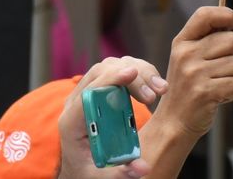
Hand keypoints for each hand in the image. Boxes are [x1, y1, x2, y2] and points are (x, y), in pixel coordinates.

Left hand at [57, 56, 169, 177]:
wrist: (82, 166)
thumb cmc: (90, 171)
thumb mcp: (102, 177)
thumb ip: (121, 173)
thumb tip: (143, 168)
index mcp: (72, 122)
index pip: (87, 92)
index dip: (108, 79)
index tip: (131, 74)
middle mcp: (78, 102)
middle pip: (102, 72)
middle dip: (132, 77)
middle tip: (155, 94)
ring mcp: (91, 92)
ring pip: (113, 65)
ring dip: (140, 72)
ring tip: (161, 90)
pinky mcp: (103, 88)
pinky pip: (120, 69)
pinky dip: (141, 73)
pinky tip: (155, 87)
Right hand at [149, 6, 232, 140]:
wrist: (173, 122)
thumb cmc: (187, 87)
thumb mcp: (187, 58)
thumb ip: (207, 39)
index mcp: (181, 43)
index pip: (205, 15)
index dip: (227, 14)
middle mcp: (186, 55)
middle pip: (231, 40)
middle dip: (232, 54)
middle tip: (218, 70)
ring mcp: (194, 74)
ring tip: (215, 84)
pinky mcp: (205, 92)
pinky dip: (232, 91)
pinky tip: (217, 97)